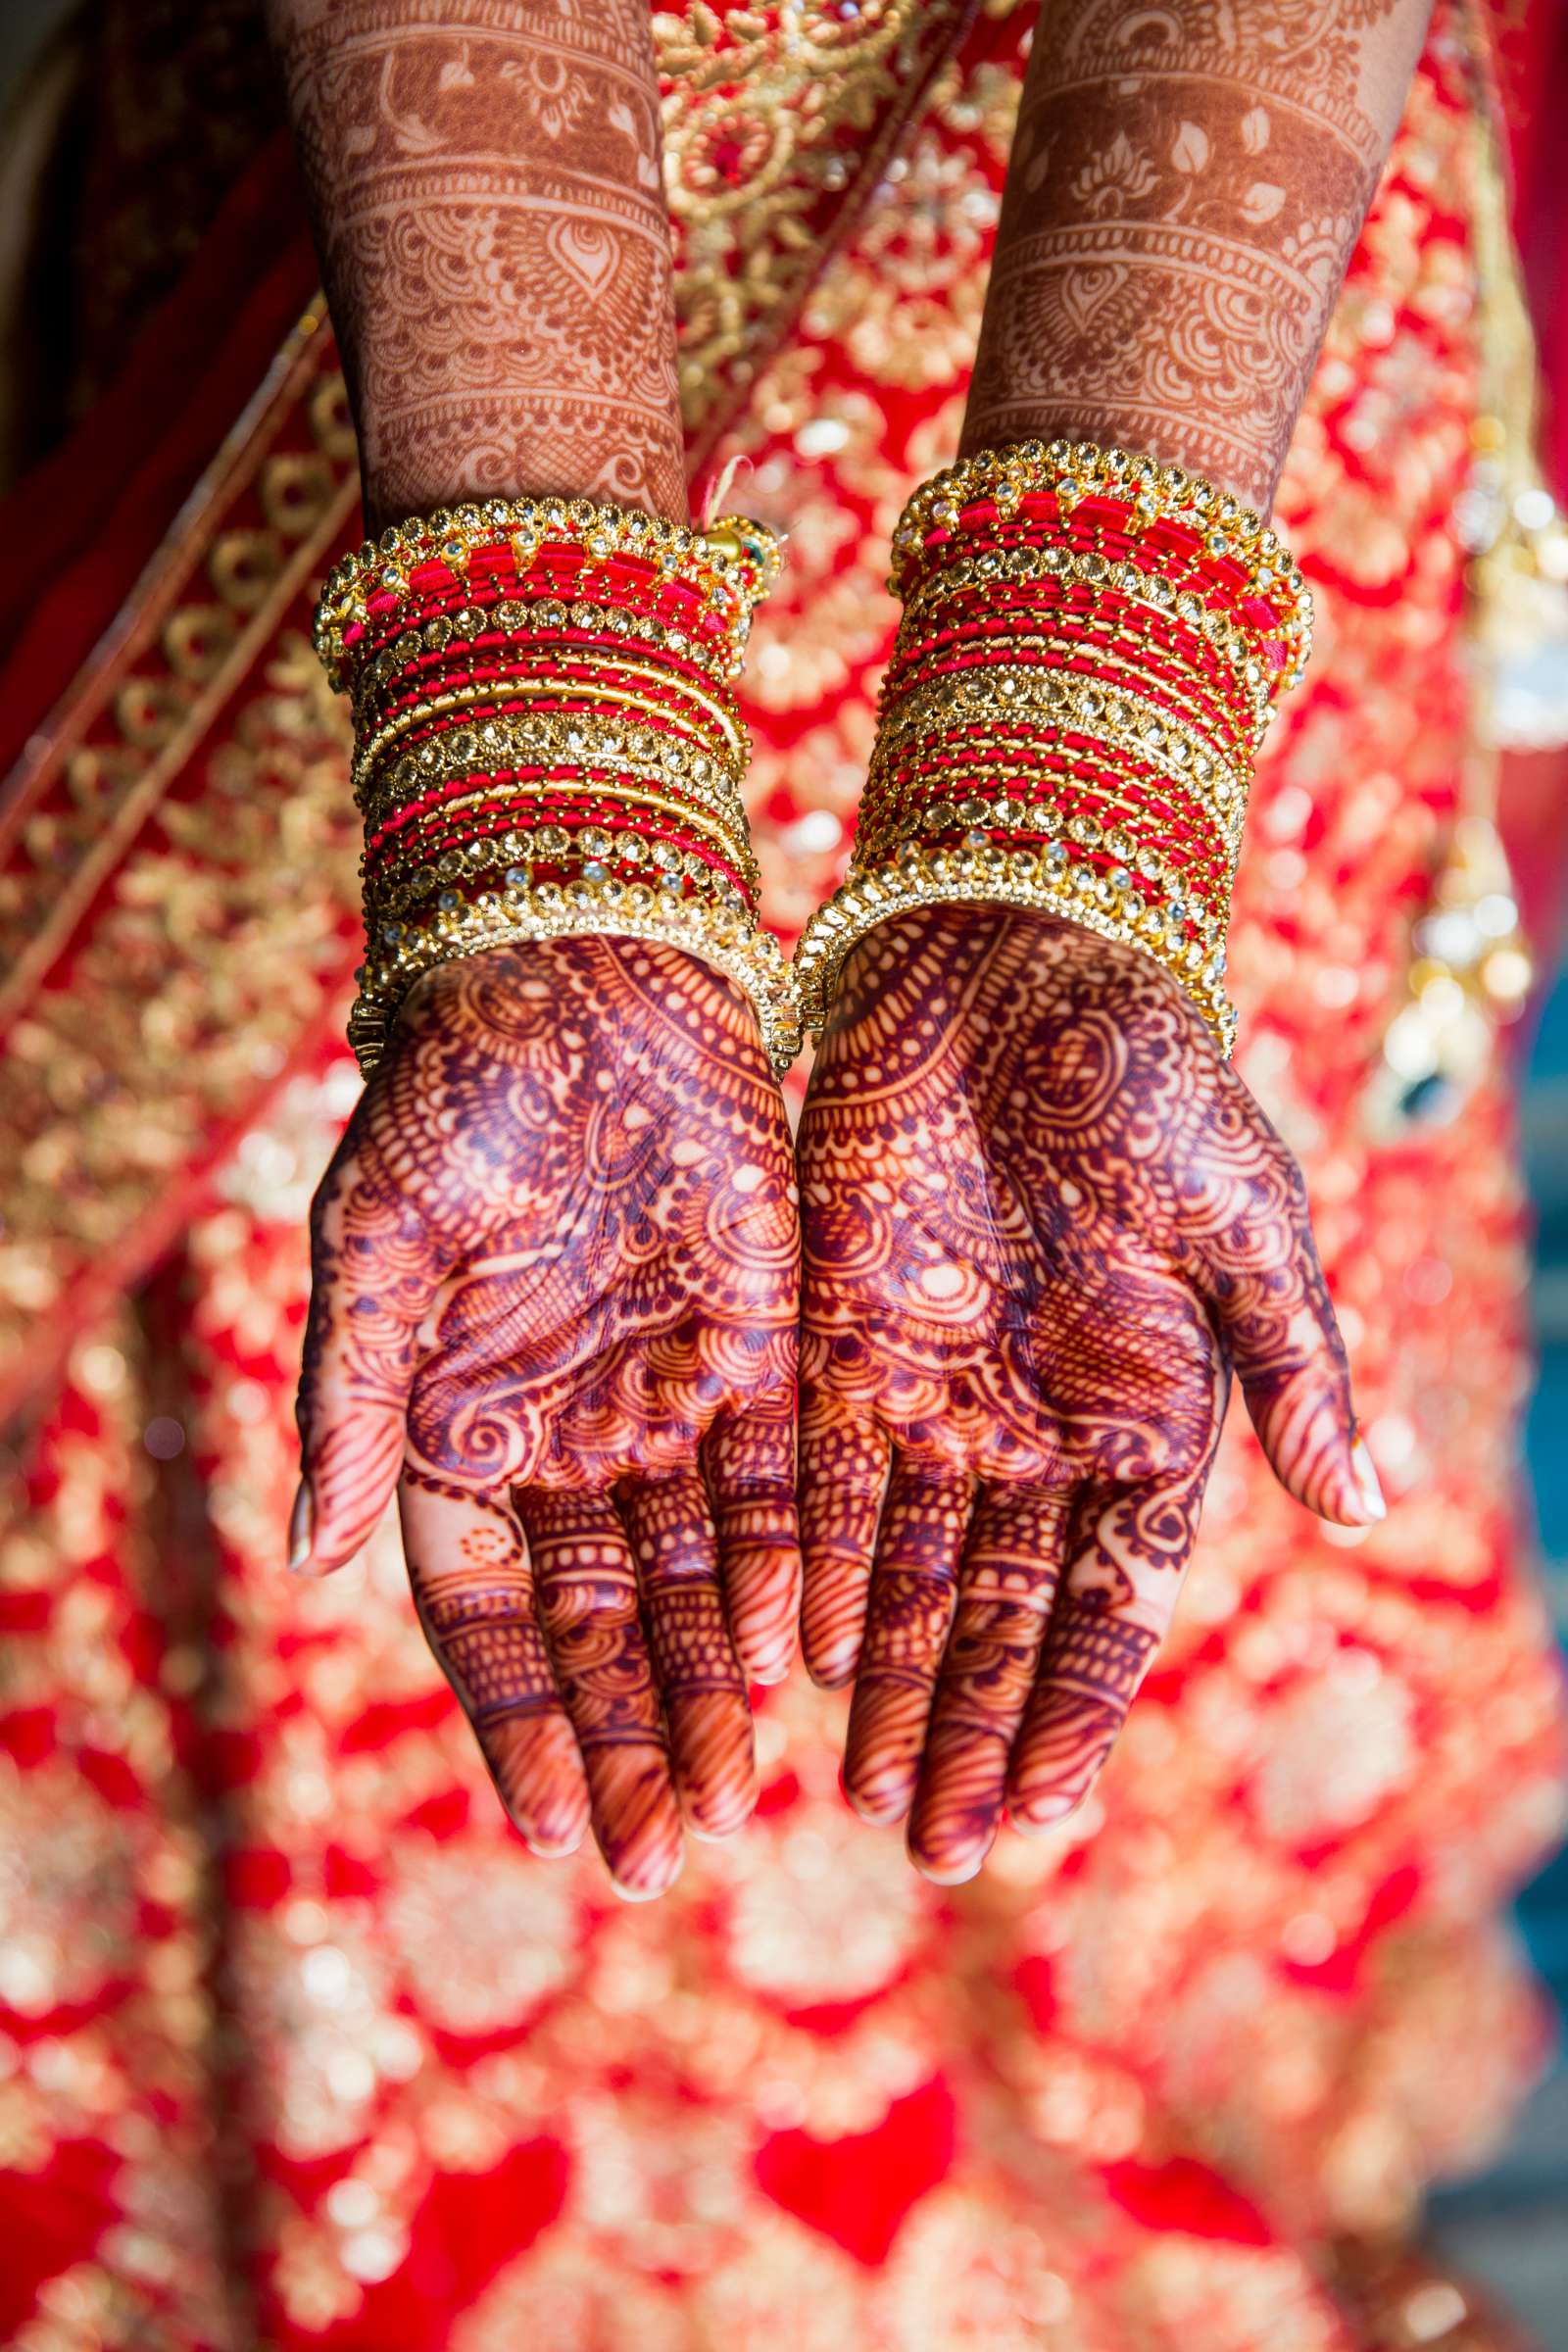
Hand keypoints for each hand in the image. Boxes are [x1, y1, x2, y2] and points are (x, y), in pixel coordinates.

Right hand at [293, 936, 799, 1898]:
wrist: (585, 973)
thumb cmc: (458, 1096)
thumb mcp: (381, 1238)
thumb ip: (355, 1393)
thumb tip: (316, 1560)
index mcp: (460, 1421)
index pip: (487, 1604)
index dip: (517, 1708)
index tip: (543, 1820)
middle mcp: (569, 1433)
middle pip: (601, 1618)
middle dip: (625, 1733)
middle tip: (655, 1856)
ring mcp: (670, 1397)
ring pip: (695, 1574)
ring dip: (709, 1685)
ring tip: (729, 1797)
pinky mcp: (769, 1346)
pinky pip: (781, 1482)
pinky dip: (788, 1572)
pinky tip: (803, 1663)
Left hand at [797, 905, 1381, 1883]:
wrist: (1010, 958)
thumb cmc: (1149, 1079)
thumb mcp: (1241, 1219)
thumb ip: (1293, 1363)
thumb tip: (1369, 1507)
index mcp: (1147, 1414)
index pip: (1113, 1600)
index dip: (1080, 1708)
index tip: (1043, 1815)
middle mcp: (1037, 1428)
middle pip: (1003, 1615)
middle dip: (972, 1730)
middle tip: (936, 1847)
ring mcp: (936, 1391)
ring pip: (910, 1572)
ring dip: (892, 1685)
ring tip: (864, 1798)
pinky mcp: (839, 1340)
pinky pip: (827, 1484)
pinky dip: (816, 1573)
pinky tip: (802, 1664)